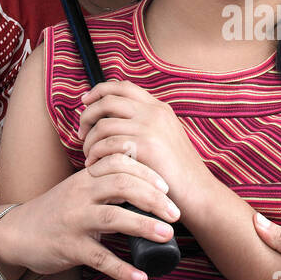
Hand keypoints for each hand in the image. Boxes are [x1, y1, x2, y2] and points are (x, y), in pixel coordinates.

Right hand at [0, 153, 182, 279]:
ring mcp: (74, 220)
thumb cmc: (57, 211)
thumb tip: (148, 187)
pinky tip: (140, 278)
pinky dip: (122, 269)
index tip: (167, 187)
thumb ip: (106, 184)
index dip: (146, 172)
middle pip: (121, 185)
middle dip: (152, 197)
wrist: (19, 232)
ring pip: (112, 217)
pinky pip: (99, 257)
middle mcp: (80, 194)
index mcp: (85, 177)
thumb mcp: (79, 190)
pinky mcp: (69, 246)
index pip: (119, 163)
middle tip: (175, 213)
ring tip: (167, 236)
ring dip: (143, 226)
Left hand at [77, 80, 210, 196]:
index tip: (85, 102)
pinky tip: (95, 166)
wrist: (199, 193)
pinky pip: (108, 145)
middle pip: (107, 101)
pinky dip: (96, 155)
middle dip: (87, 116)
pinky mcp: (145, 146)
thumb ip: (144, 125)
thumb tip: (112, 119)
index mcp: (159, 107)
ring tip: (89, 156)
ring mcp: (150, 127)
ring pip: (104, 125)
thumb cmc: (177, 172)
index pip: (122, 87)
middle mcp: (154, 112)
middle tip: (81, 134)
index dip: (99, 91)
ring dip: (90, 141)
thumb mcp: (165, 138)